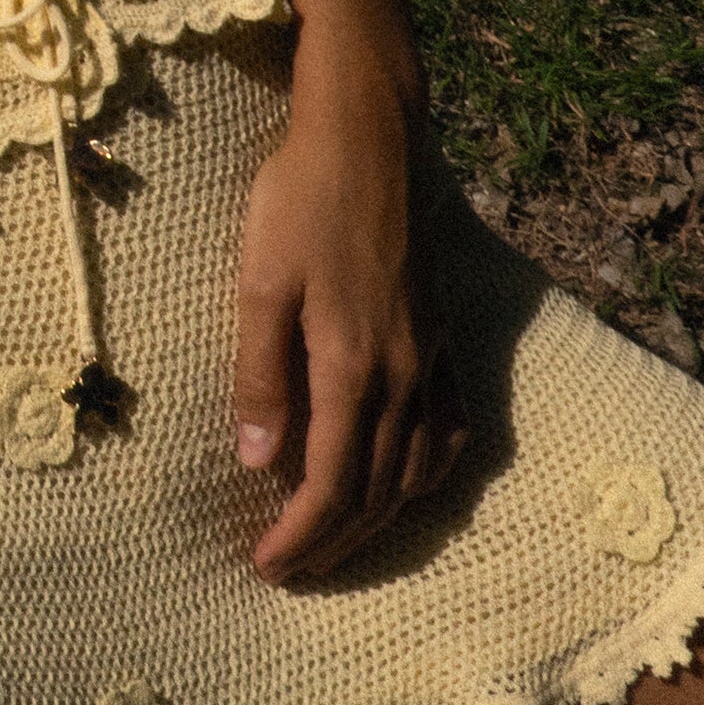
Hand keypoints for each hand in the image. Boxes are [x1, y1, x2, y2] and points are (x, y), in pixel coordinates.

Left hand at [232, 54, 464, 584]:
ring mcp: (434, 356)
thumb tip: (254, 461)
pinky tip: (407, 480)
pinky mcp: (446, 334)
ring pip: (415, 470)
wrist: (371, 134)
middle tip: (290, 570)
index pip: (330, 484)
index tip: (265, 568)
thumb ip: (259, 374)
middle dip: (333, 542)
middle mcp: (405, 375)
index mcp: (354, 367)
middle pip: (375, 491)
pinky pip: (449, 428)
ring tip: (335, 541)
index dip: (299, 536)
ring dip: (377, 518)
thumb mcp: (259, 281)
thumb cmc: (302, 198)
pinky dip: (427, 471)